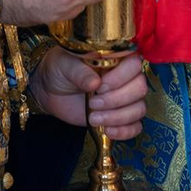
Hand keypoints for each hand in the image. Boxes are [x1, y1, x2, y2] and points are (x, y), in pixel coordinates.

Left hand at [29, 47, 147, 139]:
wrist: (50, 89)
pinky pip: (135, 126)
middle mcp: (125, 77)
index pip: (134, 64)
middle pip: (140, 88)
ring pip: (138, 109)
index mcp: (116, 58)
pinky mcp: (120, 117)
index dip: (121, 77)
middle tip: (93, 103)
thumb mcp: (65, 65)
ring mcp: (125, 98)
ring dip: (117, 117)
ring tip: (93, 118)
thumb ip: (80, 72)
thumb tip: (95, 83)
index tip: (100, 86)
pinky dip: (124, 131)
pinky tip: (107, 131)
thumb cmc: (60, 69)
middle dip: (117, 100)